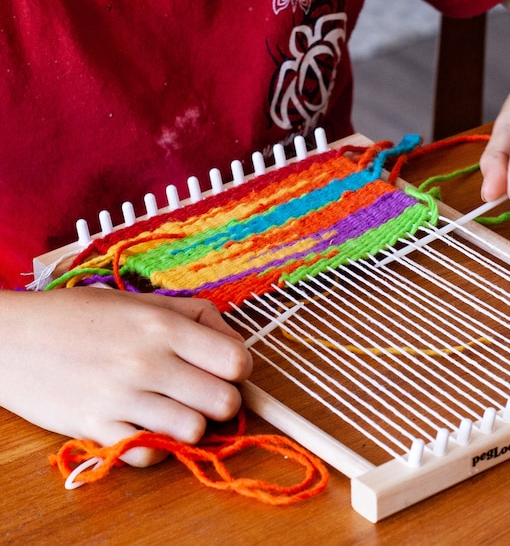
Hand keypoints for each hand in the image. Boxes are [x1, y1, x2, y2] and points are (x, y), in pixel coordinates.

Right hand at [0, 288, 252, 465]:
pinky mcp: (96, 428)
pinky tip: (147, 424)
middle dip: (222, 398)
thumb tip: (234, 341)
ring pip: (194, 431)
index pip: (237, 361)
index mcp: (164, 327)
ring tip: (175, 408)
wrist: (12, 339)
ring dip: (191, 423)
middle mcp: (148, 362)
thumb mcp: (143, 300)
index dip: (240, 368)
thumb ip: (196, 316)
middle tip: (203, 390)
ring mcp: (122, 399)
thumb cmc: (81, 315)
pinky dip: (155, 445)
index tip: (227, 367)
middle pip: (225, 402)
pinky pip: (150, 454)